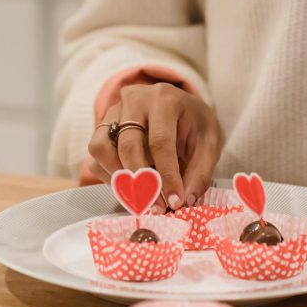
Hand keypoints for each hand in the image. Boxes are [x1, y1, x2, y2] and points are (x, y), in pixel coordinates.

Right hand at [87, 83, 223, 208]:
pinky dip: (110, 177)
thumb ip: (201, 171)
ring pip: (101, 149)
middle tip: (158, 207)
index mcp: (165, 99)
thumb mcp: (210, 143)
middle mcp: (134, 100)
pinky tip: (132, 187)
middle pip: (128, 146)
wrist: (182, 108)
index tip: (175, 201)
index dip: (166, 175)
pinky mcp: (101, 126)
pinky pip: (95, 156)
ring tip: (142, 197)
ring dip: (120, 179)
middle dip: (143, 183)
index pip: (160, 141)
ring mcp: (113, 111)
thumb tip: (186, 200)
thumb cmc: (196, 124)